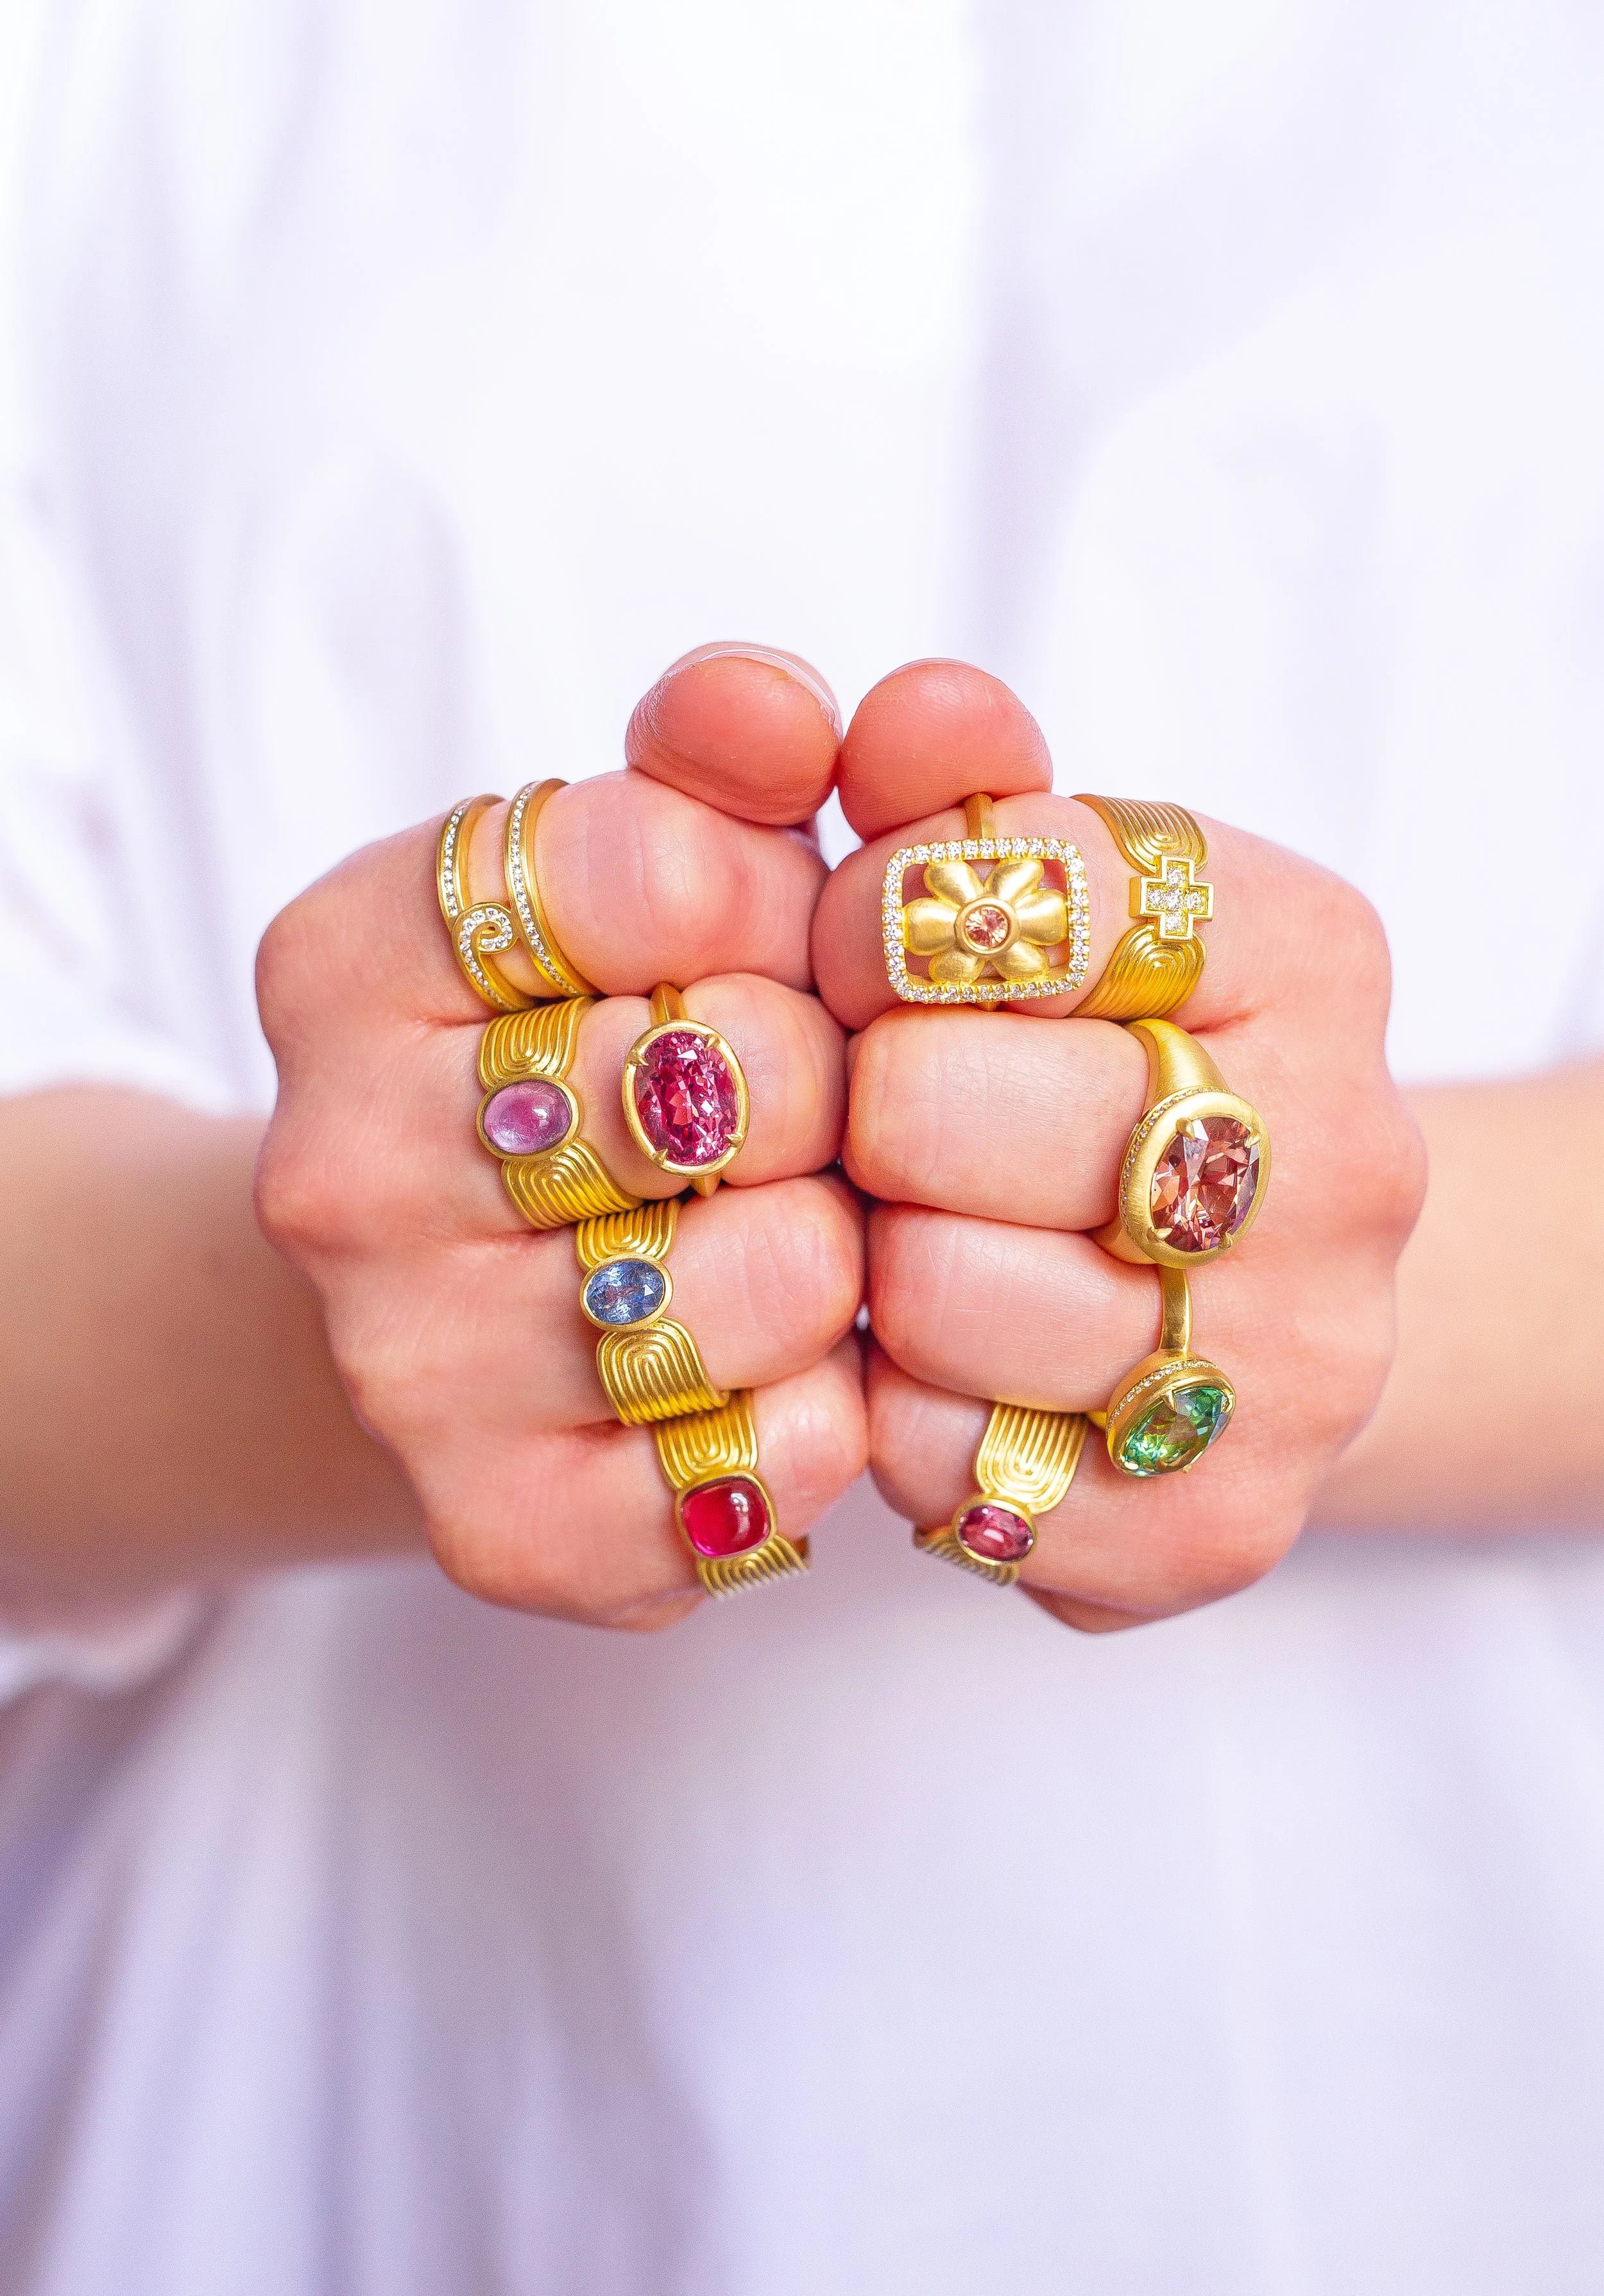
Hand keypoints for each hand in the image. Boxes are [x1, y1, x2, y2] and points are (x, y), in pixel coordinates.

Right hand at [256, 646, 864, 1630]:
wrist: (471, 1287)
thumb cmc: (597, 1043)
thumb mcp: (645, 855)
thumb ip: (726, 753)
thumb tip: (784, 709)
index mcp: (346, 959)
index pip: (654, 862)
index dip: (779, 892)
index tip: (768, 937)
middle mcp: (338, 1168)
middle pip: (726, 1073)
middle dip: (824, 1073)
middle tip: (802, 1102)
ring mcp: (404, 1365)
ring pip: (762, 1278)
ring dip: (842, 1245)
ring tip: (803, 1225)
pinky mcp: (501, 1529)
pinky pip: (764, 1465)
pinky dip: (829, 1411)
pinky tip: (790, 1364)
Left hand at [812, 660, 1425, 1632]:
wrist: (1247, 1288)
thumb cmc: (1086, 1062)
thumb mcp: (1026, 890)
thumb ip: (941, 782)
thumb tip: (900, 717)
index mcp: (1309, 951)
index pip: (995, 883)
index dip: (866, 918)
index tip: (874, 958)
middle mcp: (1345, 1157)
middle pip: (930, 1103)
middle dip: (855, 1103)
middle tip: (875, 1118)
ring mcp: (1307, 1359)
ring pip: (933, 1296)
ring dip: (872, 1269)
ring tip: (918, 1245)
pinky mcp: (1225, 1526)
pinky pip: (948, 1470)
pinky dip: (901, 1423)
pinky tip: (950, 1376)